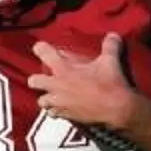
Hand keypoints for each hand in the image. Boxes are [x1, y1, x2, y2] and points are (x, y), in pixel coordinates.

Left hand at [30, 33, 141, 148]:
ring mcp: (60, 103)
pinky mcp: (66, 116)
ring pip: (41, 101)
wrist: (116, 110)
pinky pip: (53, 114)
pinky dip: (56, 111)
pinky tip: (64, 108)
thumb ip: (110, 45)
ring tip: (54, 95)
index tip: (41, 48)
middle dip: (37, 79)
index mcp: (64, 68)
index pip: (43, 52)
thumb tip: (114, 34)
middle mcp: (57, 86)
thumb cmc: (110, 83)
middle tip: (47, 78)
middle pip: (33, 81)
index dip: (40, 48)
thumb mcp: (110, 60)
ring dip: (46, 98)